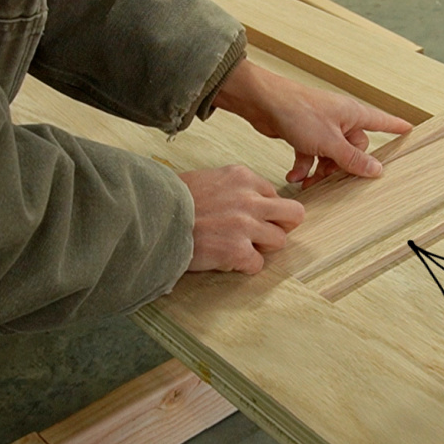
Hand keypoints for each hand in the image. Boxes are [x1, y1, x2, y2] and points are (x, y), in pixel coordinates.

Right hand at [178, 165, 303, 273]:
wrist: (149, 217)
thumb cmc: (172, 200)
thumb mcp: (208, 179)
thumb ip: (233, 188)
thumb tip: (250, 202)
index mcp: (242, 177)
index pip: (273, 193)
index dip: (264, 208)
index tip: (248, 216)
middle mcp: (249, 199)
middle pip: (294, 214)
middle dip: (283, 225)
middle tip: (265, 234)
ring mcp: (245, 226)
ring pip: (280, 240)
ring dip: (262, 247)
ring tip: (237, 247)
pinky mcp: (237, 251)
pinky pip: (258, 264)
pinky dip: (243, 266)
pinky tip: (224, 260)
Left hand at [212, 59, 413, 188]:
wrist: (262, 102)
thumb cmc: (297, 110)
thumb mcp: (329, 141)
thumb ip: (352, 159)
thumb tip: (377, 170)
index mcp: (353, 115)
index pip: (383, 122)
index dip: (397, 128)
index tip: (411, 131)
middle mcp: (340, 120)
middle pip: (354, 150)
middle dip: (342, 167)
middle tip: (332, 178)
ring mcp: (322, 127)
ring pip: (331, 156)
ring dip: (320, 171)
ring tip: (308, 181)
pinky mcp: (304, 133)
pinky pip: (312, 155)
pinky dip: (304, 166)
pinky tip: (294, 176)